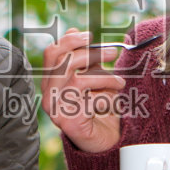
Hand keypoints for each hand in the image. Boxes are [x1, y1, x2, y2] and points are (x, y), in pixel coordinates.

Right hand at [39, 30, 124, 153]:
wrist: (104, 140)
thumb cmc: (99, 106)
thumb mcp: (94, 76)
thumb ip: (85, 58)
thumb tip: (74, 30)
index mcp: (52, 81)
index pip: (52, 53)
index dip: (70, 40)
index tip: (91, 36)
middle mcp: (49, 94)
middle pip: (64, 63)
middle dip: (91, 54)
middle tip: (112, 53)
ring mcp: (56, 109)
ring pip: (78, 80)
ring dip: (104, 78)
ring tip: (120, 83)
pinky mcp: (68, 122)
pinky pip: (88, 101)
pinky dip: (105, 98)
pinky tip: (111, 103)